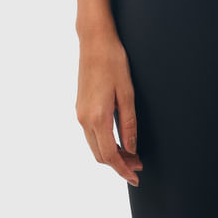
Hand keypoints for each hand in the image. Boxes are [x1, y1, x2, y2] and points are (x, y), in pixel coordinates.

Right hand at [76, 31, 143, 186]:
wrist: (94, 40)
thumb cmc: (113, 61)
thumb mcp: (127, 92)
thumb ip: (128, 123)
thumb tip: (131, 148)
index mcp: (97, 117)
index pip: (109, 155)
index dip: (123, 170)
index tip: (136, 177)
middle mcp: (84, 118)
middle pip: (100, 155)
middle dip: (119, 164)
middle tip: (138, 165)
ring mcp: (80, 113)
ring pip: (94, 146)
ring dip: (111, 154)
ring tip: (131, 154)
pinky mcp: (80, 106)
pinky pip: (91, 134)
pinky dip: (104, 142)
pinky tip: (117, 139)